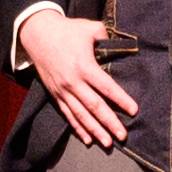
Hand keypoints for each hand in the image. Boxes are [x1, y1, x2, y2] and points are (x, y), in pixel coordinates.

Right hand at [17, 5, 134, 151]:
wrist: (38, 35)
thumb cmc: (67, 31)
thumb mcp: (90, 28)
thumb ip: (107, 38)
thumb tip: (120, 47)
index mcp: (85, 66)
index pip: (107, 87)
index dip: (121, 100)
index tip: (134, 111)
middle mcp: (73, 82)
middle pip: (94, 106)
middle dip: (110, 122)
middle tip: (123, 136)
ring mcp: (63, 91)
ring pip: (81, 115)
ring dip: (95, 130)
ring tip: (108, 143)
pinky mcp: (55, 95)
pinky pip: (68, 114)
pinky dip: (78, 128)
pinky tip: (87, 139)